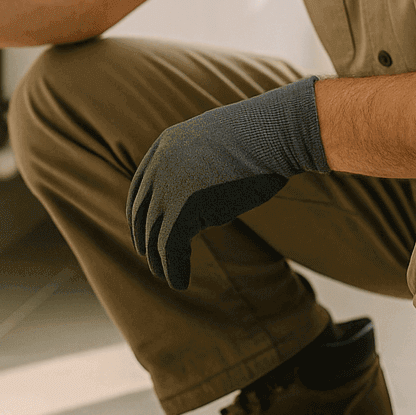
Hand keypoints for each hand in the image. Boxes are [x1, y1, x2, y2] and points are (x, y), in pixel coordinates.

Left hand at [128, 76, 329, 290]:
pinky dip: (173, 269)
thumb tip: (203, 186)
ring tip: (171, 277)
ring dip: (160, 262)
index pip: (140, 189)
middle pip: (141, 213)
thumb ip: (201, 162)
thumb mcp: (219, 143)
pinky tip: (181, 282)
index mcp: (166, 144)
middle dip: (146, 241)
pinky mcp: (185, 208)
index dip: (140, 217)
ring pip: (154, 235)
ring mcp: (170, 185)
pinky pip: (170, 247)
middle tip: (155, 262)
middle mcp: (160, 164)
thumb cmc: (262, 138)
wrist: (276, 132)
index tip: (146, 236)